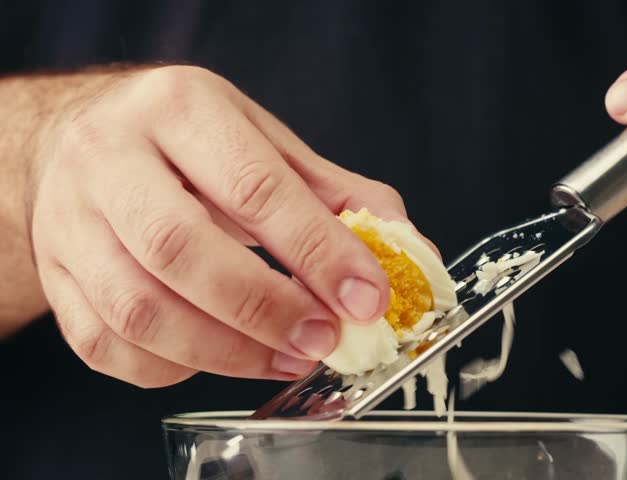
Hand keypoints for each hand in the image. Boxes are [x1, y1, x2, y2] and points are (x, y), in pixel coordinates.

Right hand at [29, 66, 409, 386]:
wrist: (83, 149)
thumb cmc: (189, 146)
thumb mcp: (265, 145)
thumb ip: (338, 197)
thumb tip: (410, 252)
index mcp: (178, 108)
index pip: (255, 187)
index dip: (318, 251)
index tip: (366, 298)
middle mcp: (110, 159)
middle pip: (183, 250)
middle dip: (266, 309)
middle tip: (323, 338)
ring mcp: (71, 223)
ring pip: (139, 309)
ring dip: (226, 351)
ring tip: (286, 356)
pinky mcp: (57, 279)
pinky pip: (107, 345)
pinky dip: (173, 367)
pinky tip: (220, 355)